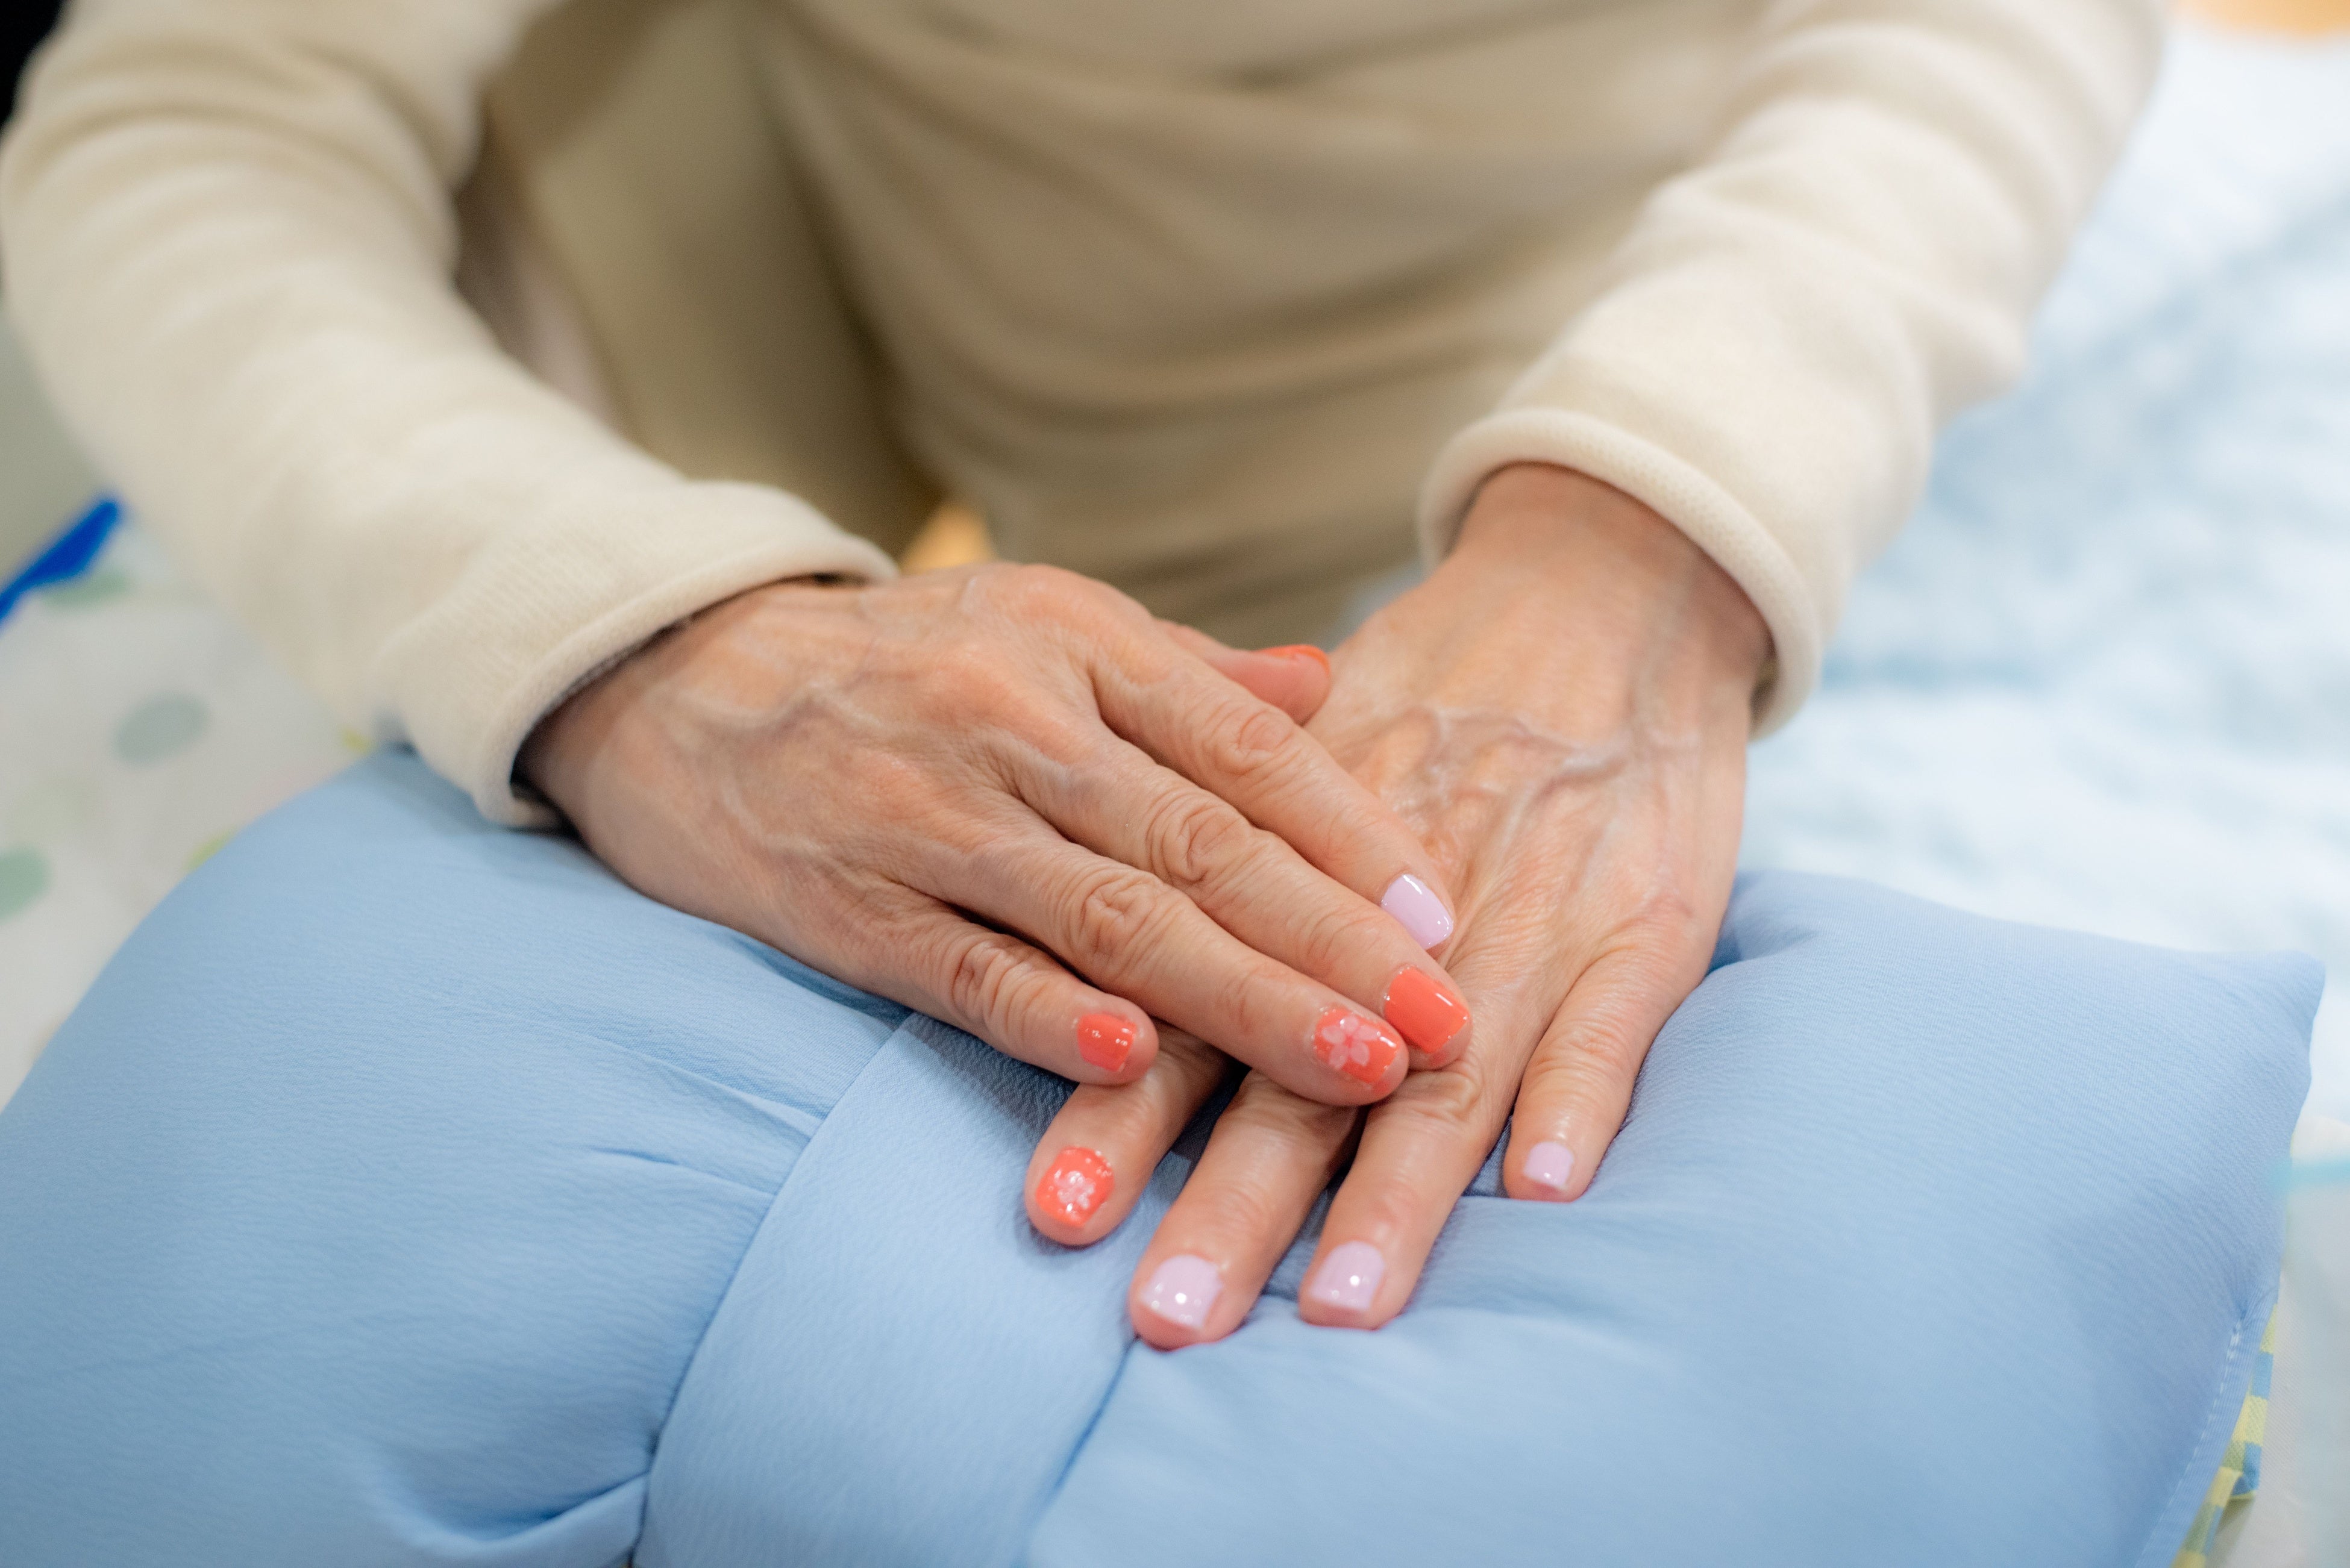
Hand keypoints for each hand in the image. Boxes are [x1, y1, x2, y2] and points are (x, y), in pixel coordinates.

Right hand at [521, 563, 1475, 1104]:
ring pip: (1108, 915)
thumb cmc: (894, 658)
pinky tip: (1142, 1064)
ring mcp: (926, 813)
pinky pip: (966, 967)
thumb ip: (1182, 672)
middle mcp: (1013, 718)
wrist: (675, 676)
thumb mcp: (1038, 621)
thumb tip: (1328, 686)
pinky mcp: (844, 900)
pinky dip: (1055, 1019)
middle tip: (1444, 1023)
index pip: (1246, 746)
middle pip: (1201, 841)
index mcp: (1077, 643)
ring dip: (1240, 999)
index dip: (1354, 835)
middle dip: (1333, 941)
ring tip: (1352, 1067)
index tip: (1444, 918)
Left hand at [1020, 466, 1767, 1340]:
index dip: (1125, 1112)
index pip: (1192, 1005)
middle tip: (1165, 1316)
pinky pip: (1613, 1019)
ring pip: (1452, 1073)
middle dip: (1235, 1201)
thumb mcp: (1308, 764)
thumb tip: (1090, 989)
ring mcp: (1528, 920)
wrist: (1600, 601)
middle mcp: (1403, 913)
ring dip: (1398, 1195)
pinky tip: (1549, 1190)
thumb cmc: (1437, 705)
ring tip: (1344, 1311)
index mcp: (1298, 872)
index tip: (1055, 1219)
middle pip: (1305, 1068)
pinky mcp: (1645, 925)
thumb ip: (1206, 871)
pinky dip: (1582, 1098)